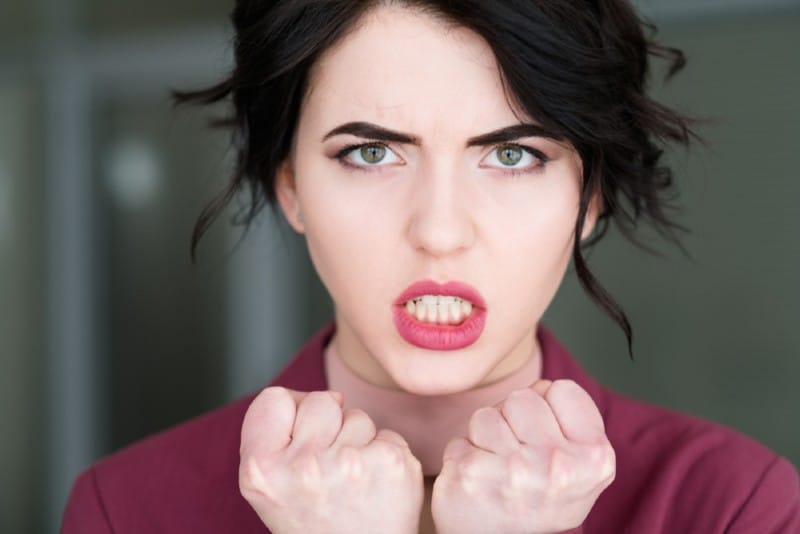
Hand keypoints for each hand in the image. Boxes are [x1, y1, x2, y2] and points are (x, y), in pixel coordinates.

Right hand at [239, 387, 423, 533]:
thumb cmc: (315, 523)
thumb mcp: (268, 487)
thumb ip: (272, 434)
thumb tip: (320, 395)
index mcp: (261, 470)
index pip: (273, 398)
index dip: (290, 419)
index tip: (297, 448)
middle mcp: (303, 466)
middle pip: (321, 400)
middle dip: (329, 427)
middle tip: (328, 471)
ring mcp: (350, 463)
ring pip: (358, 416)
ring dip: (358, 442)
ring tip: (352, 483)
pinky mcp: (390, 463)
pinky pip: (388, 434)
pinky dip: (385, 456)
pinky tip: (376, 486)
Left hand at [431, 379, 614, 533]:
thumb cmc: (538, 500)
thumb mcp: (578, 466)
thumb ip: (570, 421)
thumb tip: (541, 386)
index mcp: (595, 459)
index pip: (561, 389)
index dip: (549, 410)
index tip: (547, 442)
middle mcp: (558, 466)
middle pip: (523, 397)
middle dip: (514, 420)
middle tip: (518, 458)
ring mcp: (514, 471)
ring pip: (488, 414)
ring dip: (486, 438)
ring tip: (497, 469)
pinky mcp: (471, 474)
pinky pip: (461, 438)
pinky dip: (464, 456)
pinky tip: (477, 480)